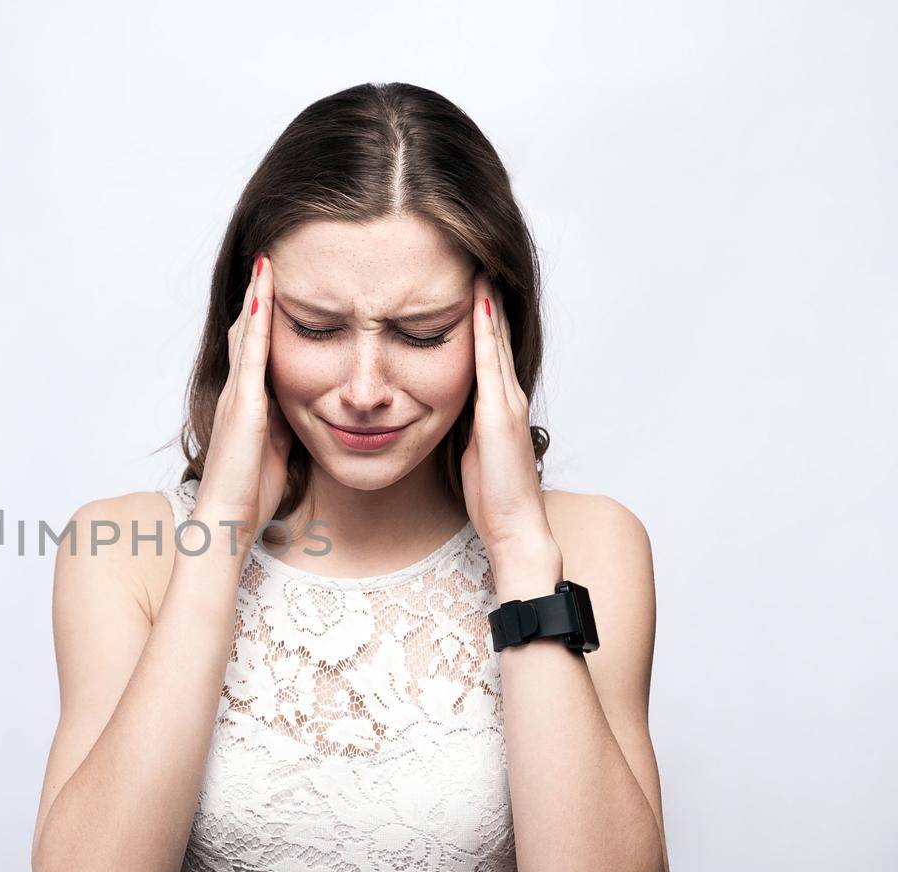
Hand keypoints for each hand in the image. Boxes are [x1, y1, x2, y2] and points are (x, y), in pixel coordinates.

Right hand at [194, 253, 294, 552]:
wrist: (227, 521)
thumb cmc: (250, 496)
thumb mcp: (276, 451)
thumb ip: (284, 426)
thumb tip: (304, 410)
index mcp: (246, 405)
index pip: (253, 351)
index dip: (261, 318)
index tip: (274, 288)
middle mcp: (236, 393)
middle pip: (244, 333)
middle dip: (255, 297)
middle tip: (266, 259)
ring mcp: (237, 396)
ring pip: (244, 334)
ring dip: (254, 297)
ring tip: (265, 261)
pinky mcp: (243, 405)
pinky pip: (251, 353)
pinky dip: (257, 320)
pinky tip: (264, 293)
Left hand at [459, 271, 556, 560]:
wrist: (515, 526)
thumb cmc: (491, 496)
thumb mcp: (472, 450)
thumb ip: (466, 424)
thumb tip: (445, 408)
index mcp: (498, 404)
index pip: (488, 349)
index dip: (480, 315)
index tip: (467, 281)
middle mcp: (508, 395)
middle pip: (494, 334)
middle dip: (486, 296)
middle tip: (476, 255)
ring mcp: (507, 401)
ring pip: (494, 339)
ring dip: (487, 301)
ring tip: (478, 263)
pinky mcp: (500, 412)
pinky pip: (489, 361)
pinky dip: (483, 329)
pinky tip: (478, 301)